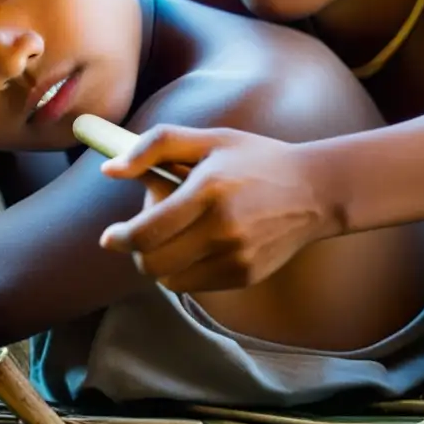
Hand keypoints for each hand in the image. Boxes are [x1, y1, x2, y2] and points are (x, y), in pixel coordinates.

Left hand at [98, 125, 342, 292]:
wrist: (314, 191)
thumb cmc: (254, 159)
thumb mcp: (208, 139)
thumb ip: (154, 147)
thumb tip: (109, 169)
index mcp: (208, 191)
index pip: (146, 233)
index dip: (119, 238)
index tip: (109, 236)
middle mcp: (222, 230)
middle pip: (152, 264)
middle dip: (136, 251)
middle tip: (144, 229)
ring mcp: (236, 258)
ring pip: (169, 279)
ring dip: (158, 262)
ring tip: (175, 233)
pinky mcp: (245, 276)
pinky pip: (194, 284)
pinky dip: (183, 269)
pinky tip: (197, 243)